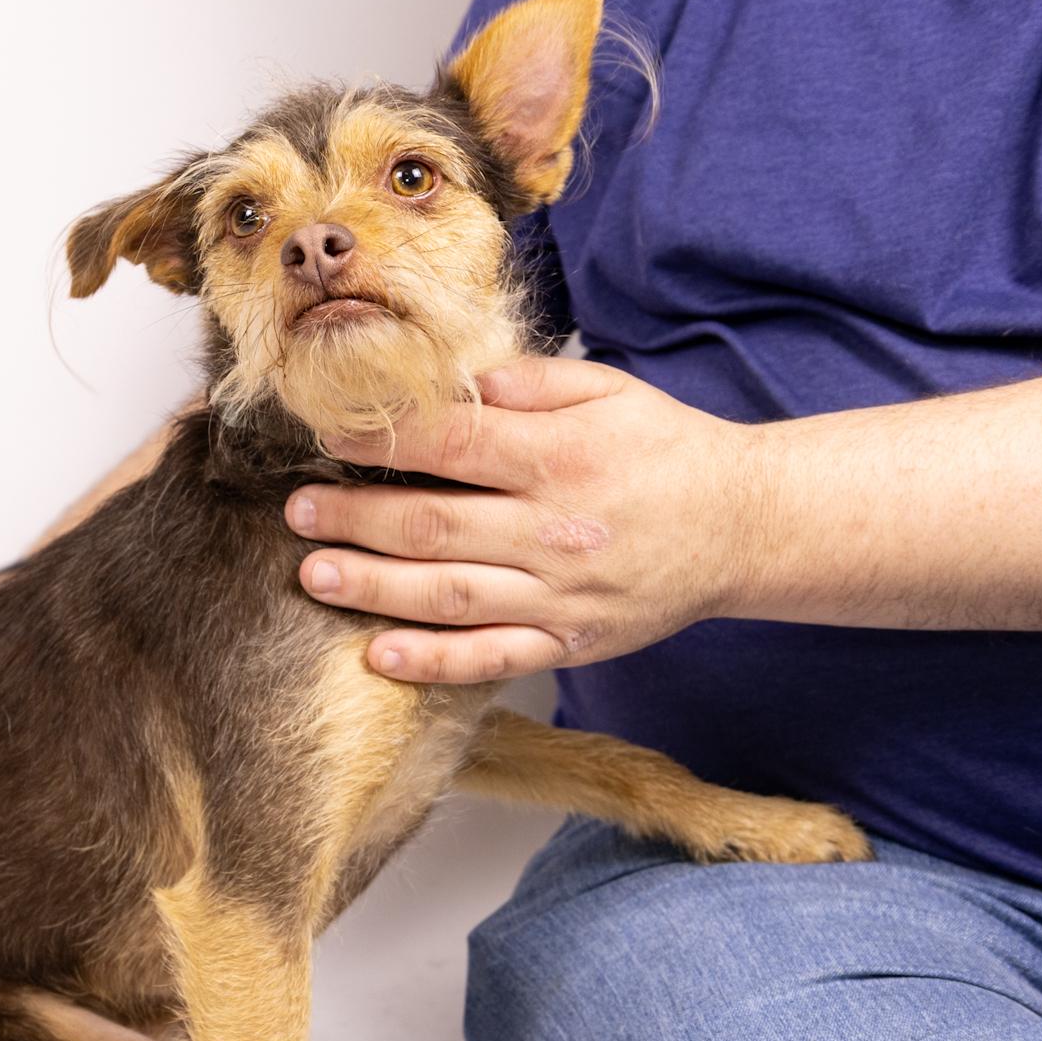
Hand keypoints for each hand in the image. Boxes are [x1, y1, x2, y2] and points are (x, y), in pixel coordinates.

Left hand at [285, 356, 764, 683]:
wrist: (744, 527)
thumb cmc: (666, 450)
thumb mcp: (608, 392)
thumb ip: (528, 383)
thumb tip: (452, 378)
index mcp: (561, 456)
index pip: (454, 445)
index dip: (383, 440)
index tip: (326, 436)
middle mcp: (555, 529)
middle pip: (436, 525)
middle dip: (355, 519)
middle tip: (297, 513)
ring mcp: (560, 593)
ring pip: (449, 595)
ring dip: (373, 587)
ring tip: (313, 575)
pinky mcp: (568, 641)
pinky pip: (491, 658)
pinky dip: (433, 662)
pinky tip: (379, 655)